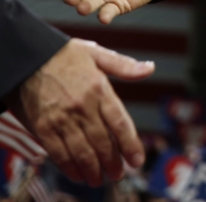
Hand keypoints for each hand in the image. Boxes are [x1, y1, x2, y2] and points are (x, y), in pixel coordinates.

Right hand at [5, 39, 155, 184]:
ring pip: (82, 152)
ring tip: (100, 179)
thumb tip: (150, 68)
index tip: (137, 160)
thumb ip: (124, 66)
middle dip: (112, 162)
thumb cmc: (63, 54)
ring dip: (93, 169)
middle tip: (118, 174)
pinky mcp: (42, 127)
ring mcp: (62, 119)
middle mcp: (83, 107)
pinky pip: (59, 153)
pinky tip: (78, 175)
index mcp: (99, 89)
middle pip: (103, 142)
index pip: (120, 123)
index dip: (130, 145)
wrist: (27, 56)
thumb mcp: (97, 54)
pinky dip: (70, 167)